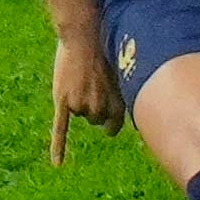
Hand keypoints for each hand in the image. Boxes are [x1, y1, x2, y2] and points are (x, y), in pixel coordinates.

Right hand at [48, 23, 124, 165]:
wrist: (84, 36)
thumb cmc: (105, 49)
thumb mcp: (121, 73)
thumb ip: (123, 93)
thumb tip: (141, 101)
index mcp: (118, 103)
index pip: (113, 127)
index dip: (107, 119)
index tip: (106, 117)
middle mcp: (100, 108)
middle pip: (93, 119)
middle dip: (90, 104)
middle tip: (89, 80)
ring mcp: (80, 106)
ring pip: (78, 114)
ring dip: (76, 100)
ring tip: (79, 77)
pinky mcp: (63, 103)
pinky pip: (60, 129)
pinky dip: (59, 147)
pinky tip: (58, 164)